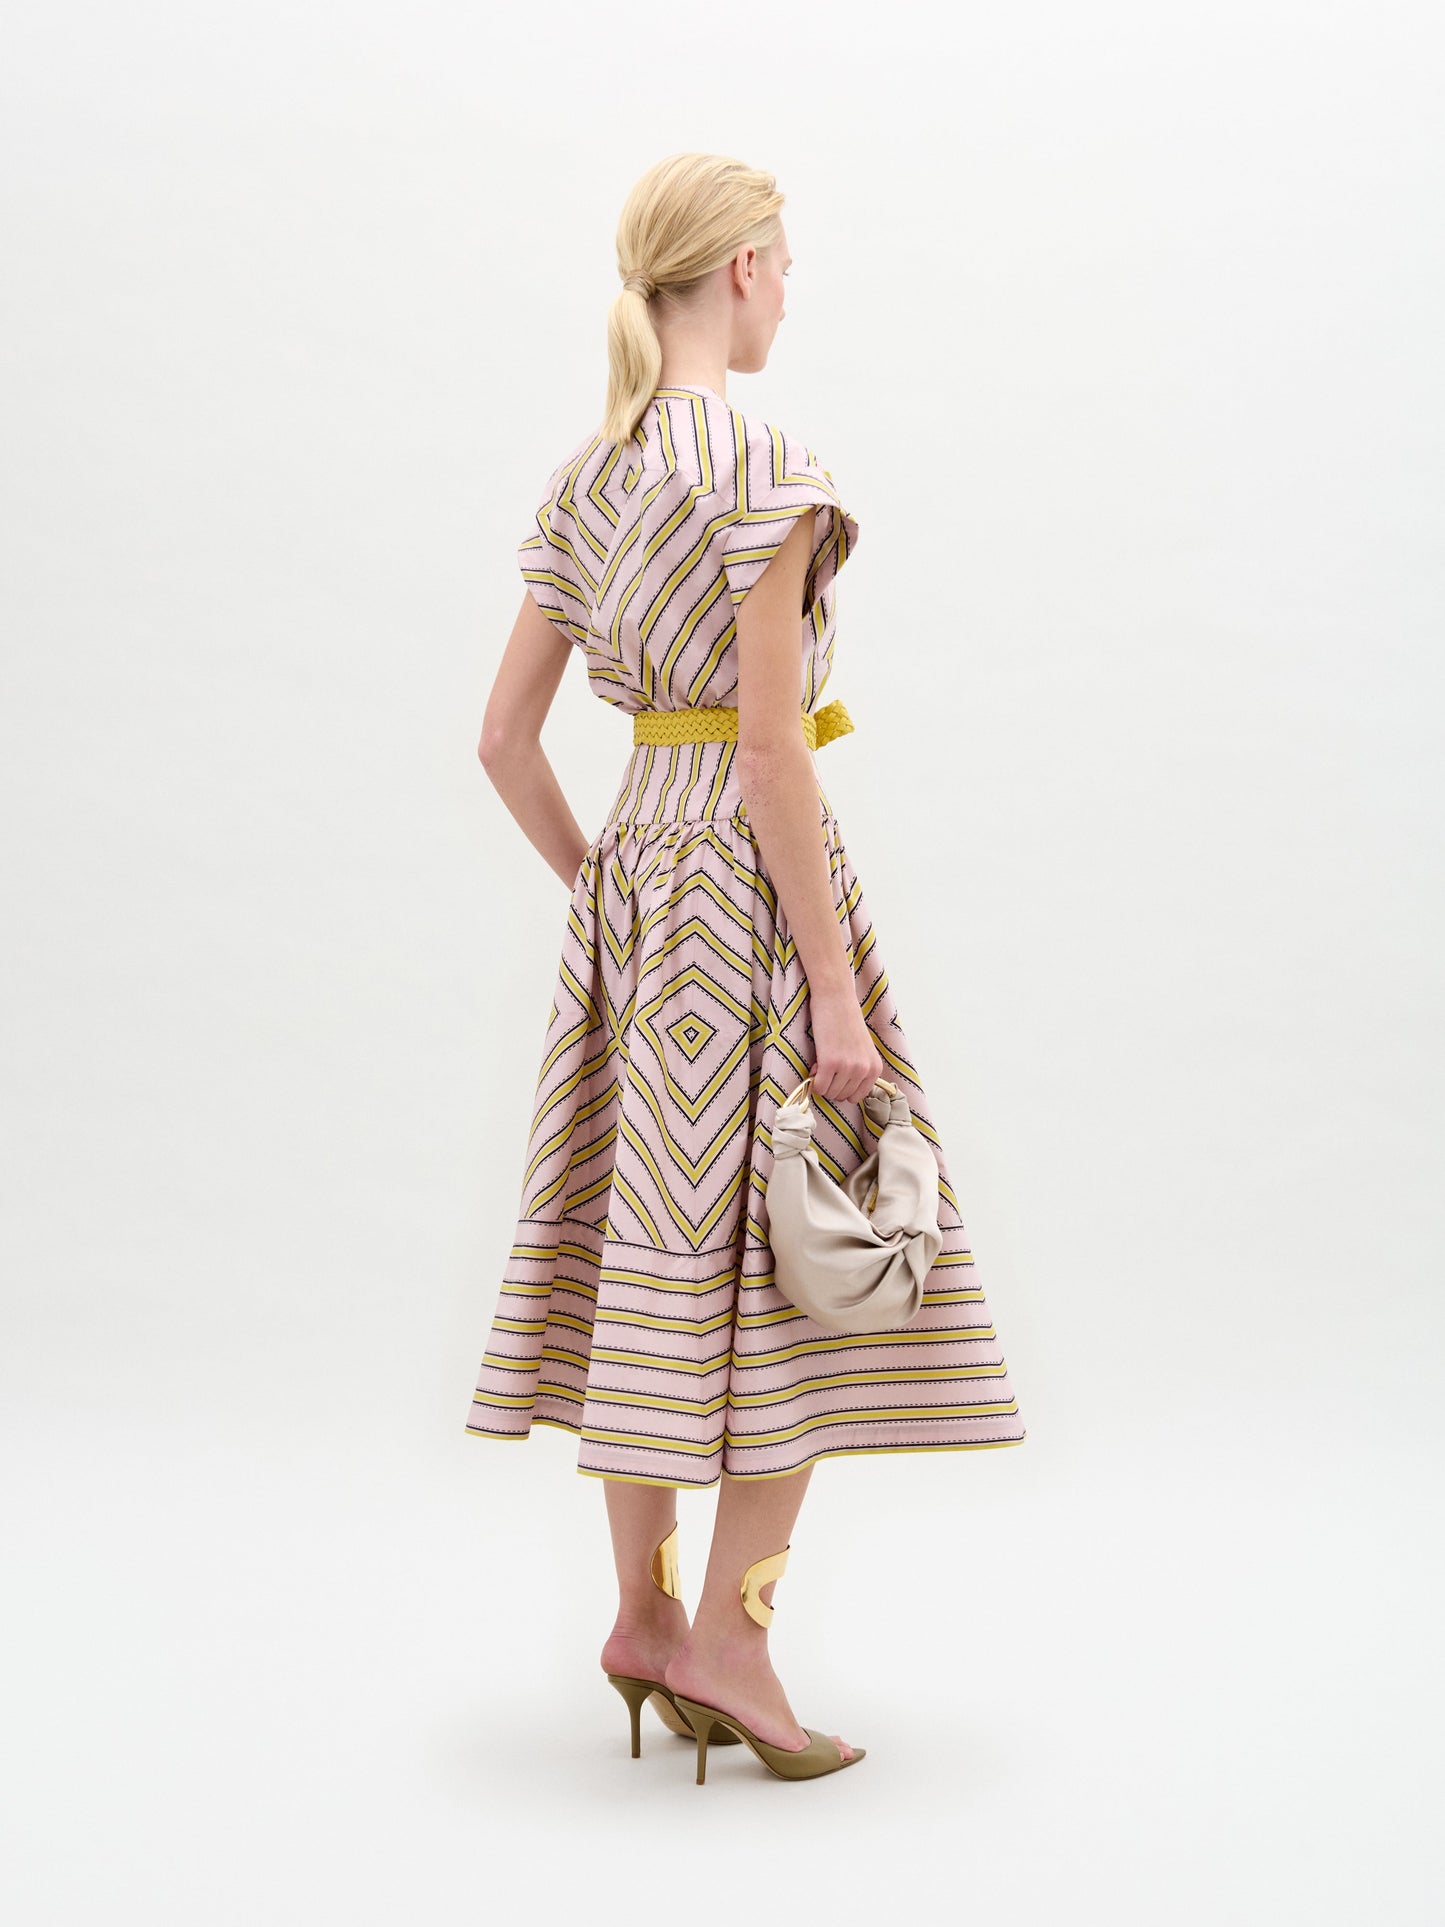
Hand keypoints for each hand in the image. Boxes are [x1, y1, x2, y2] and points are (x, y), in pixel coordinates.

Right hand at [807, 985, 884, 1105]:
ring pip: (830, 1094)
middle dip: (832, 1086)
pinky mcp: (830, 1063)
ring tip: (822, 1063)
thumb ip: (859, 1070)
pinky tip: (816, 1066)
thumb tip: (844, 1092)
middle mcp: (864, 1070)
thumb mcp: (862, 1050)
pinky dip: (814, 1082)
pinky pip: (819, 1087)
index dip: (843, 1088)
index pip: (857, 1097)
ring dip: (823, 1083)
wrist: (836, 999)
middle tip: (827, 1068)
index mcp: (875, 1068)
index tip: (838, 1076)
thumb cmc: (847, 1022)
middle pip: (843, 1097)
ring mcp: (848, 1068)